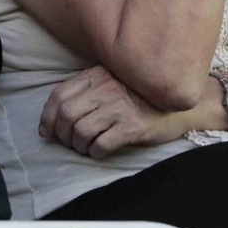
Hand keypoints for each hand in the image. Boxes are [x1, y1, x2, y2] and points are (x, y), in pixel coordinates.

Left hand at [39, 65, 181, 157]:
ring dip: (79, 146)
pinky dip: (95, 153)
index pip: (60, 94)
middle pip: (67, 114)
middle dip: (62, 134)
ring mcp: (120, 107)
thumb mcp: (112, 82)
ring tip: (86, 147)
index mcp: (97, 75)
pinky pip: (101, 145)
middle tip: (69, 143)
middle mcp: (106, 88)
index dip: (48, 116)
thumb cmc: (142, 97)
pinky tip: (100, 151)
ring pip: (81, 131)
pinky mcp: (132, 127)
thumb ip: (88, 90)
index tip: (47, 132)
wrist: (180, 105)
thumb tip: (57, 117)